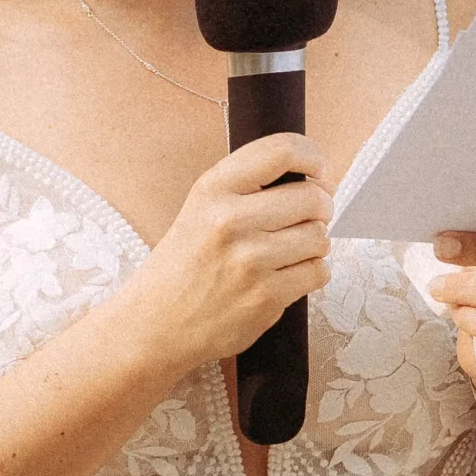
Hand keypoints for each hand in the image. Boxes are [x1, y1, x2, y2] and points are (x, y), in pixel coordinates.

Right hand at [138, 136, 332, 369]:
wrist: (154, 324)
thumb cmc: (185, 263)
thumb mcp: (202, 207)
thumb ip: (250, 186)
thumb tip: (318, 179)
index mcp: (213, 189)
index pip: (281, 151)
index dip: (312, 156)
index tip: (318, 170)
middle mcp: (229, 220)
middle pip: (312, 198)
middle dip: (321, 207)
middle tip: (309, 217)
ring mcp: (249, 261)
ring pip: (320, 237)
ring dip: (316, 243)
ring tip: (292, 249)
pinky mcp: (264, 298)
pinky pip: (318, 272)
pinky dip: (312, 272)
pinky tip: (288, 274)